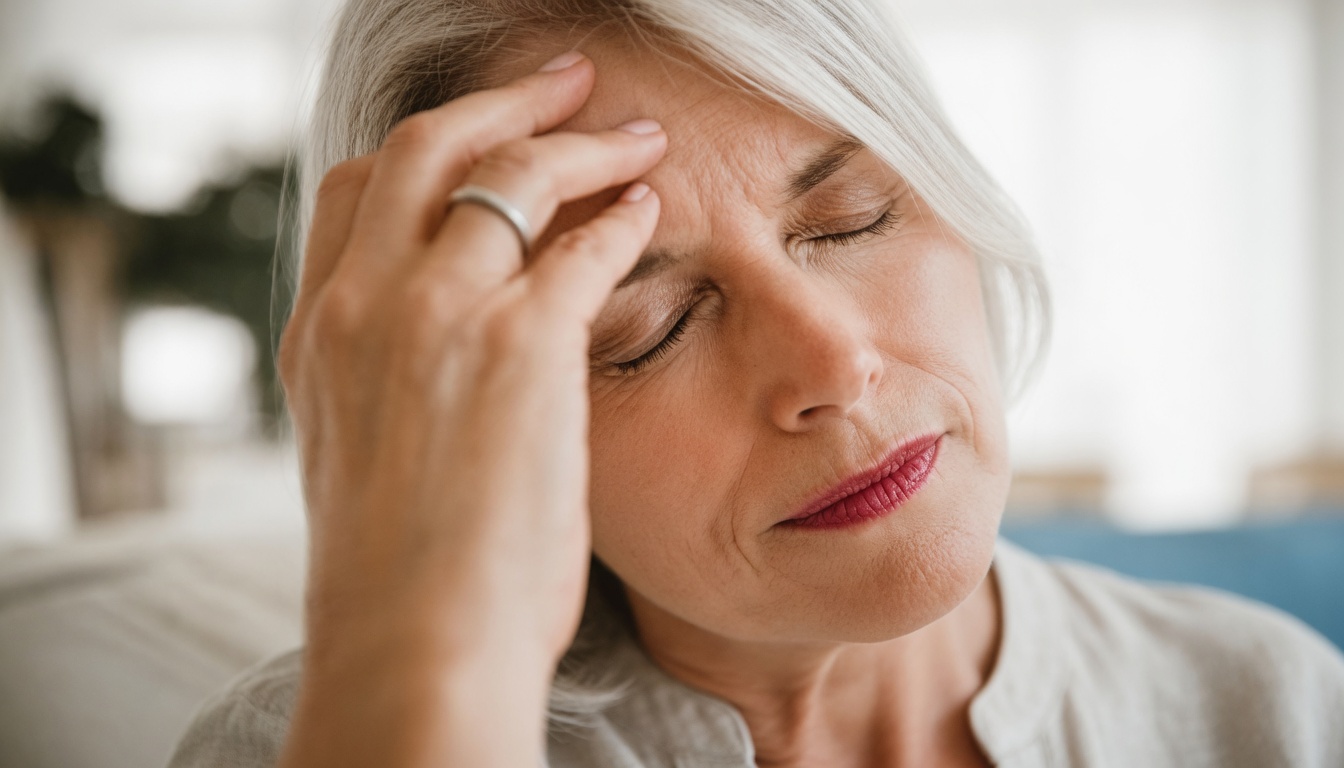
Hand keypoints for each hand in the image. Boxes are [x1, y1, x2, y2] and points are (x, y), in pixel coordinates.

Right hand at [275, 51, 665, 767]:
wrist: (413, 650)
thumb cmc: (398, 587)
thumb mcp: (360, 470)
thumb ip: (388, 394)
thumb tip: (437, 372)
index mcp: (320, 338)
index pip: (357, 193)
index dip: (427, 152)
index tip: (478, 142)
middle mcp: (365, 306)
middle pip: (424, 148)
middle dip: (500, 103)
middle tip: (562, 82)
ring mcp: (437, 316)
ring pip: (510, 176)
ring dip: (581, 143)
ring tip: (634, 135)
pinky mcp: (520, 346)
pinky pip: (586, 244)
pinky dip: (622, 216)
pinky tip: (652, 211)